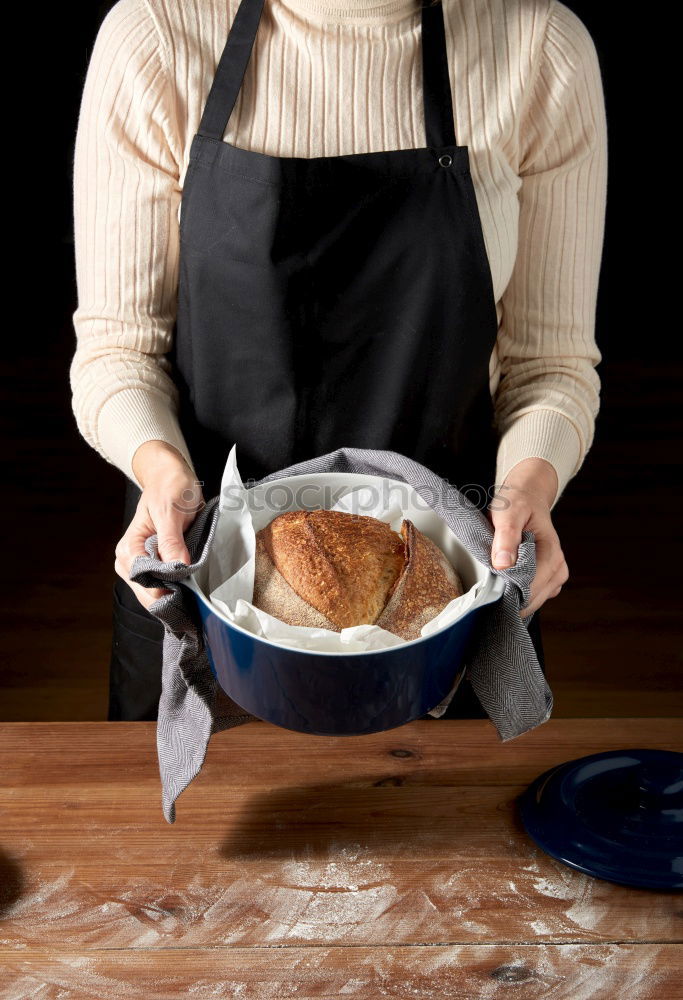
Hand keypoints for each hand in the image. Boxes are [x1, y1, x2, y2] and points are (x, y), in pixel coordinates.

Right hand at [114, 441, 204, 610]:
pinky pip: (164, 587)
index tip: (185, 590)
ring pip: (155, 594)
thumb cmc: (169, 489)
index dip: (162, 588)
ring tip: (194, 600)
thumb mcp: (171, 512)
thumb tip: (176, 568)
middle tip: (194, 602)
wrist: (172, 478)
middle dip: (169, 598)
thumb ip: (171, 541)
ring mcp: (143, 566)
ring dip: (174, 598)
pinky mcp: (157, 567)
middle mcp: (130, 560)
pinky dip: (176, 593)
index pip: (142, 577)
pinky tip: (190, 595)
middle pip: (146, 592)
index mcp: (128, 547)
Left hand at [487, 458, 567, 618]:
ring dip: (512, 597)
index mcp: (551, 555)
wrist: (528, 496)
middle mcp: (558, 569)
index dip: (509, 593)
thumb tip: (503, 564)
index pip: (531, 588)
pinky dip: (516, 595)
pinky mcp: (546, 580)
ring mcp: (554, 577)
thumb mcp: (508, 513)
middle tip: (488, 588)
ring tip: (495, 583)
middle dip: (509, 598)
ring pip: (531, 602)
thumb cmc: (519, 503)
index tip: (489, 591)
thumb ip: (506, 537)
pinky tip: (504, 584)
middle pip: (531, 599)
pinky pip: (530, 597)